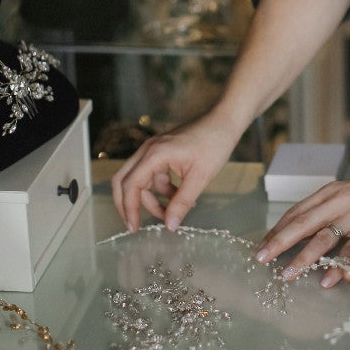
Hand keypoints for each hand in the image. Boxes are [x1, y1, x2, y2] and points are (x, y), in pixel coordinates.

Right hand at [111, 109, 237, 231]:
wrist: (224, 122)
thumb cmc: (215, 144)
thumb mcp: (200, 177)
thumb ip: (182, 202)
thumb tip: (170, 226)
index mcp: (154, 154)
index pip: (131, 185)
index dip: (129, 208)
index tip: (134, 228)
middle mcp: (148, 150)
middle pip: (125, 181)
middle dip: (128, 204)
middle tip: (135, 225)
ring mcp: (154, 150)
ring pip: (141, 180)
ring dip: (151, 198)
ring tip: (171, 213)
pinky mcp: (162, 152)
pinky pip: (154, 175)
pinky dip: (162, 189)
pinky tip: (178, 197)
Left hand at [255, 160, 349, 283]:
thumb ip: (332, 211)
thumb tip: (311, 234)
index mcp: (330, 193)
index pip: (296, 212)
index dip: (277, 230)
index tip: (261, 245)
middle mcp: (338, 201)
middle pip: (302, 223)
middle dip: (278, 242)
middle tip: (261, 258)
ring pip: (322, 237)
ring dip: (302, 257)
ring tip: (287, 274)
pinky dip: (337, 266)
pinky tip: (327, 279)